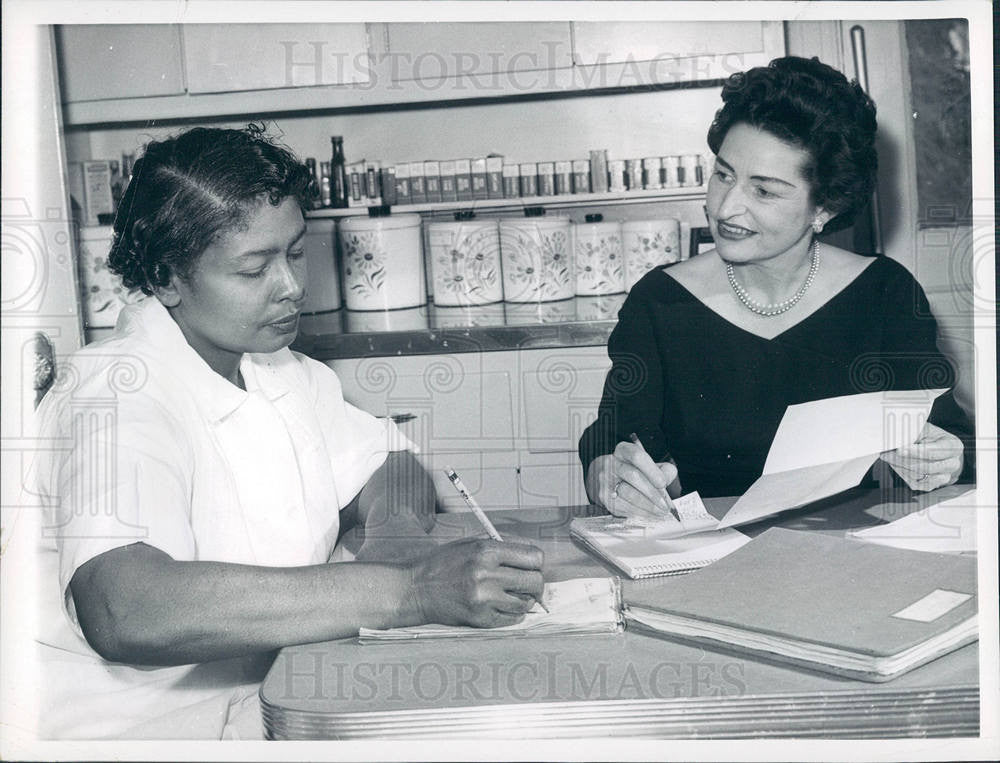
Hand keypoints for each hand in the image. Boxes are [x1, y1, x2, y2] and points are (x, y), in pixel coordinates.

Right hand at [408, 538, 543, 627]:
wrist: (415, 589)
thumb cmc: (443, 564)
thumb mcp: (470, 543)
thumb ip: (502, 546)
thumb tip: (532, 557)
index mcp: (486, 551)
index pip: (533, 556)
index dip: (536, 562)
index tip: (531, 565)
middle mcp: (487, 575)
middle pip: (535, 581)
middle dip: (535, 583)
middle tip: (527, 583)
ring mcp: (484, 599)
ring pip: (526, 603)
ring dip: (523, 599)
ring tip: (510, 594)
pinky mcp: (480, 619)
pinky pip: (512, 619)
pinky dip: (512, 613)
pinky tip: (500, 605)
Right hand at [585, 444, 679, 520]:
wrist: (609, 479)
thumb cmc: (634, 471)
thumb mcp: (649, 465)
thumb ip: (663, 470)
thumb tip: (667, 479)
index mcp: (623, 451)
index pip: (636, 455)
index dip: (651, 469)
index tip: (663, 483)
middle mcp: (611, 463)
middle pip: (633, 476)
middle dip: (652, 492)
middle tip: (666, 505)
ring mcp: (606, 480)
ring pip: (628, 493)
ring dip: (648, 505)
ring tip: (661, 511)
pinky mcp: (604, 497)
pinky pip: (624, 506)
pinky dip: (640, 512)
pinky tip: (650, 514)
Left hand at [880, 422, 963, 491]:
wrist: (938, 450)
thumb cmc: (931, 438)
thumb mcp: (926, 430)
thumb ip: (915, 432)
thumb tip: (897, 436)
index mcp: (953, 446)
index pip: (934, 452)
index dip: (915, 452)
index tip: (899, 450)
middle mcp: (952, 463)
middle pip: (926, 467)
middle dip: (903, 460)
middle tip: (887, 454)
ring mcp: (944, 476)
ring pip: (919, 476)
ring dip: (900, 467)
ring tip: (889, 457)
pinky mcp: (933, 485)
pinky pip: (915, 484)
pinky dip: (902, 474)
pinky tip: (895, 465)